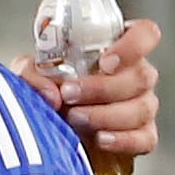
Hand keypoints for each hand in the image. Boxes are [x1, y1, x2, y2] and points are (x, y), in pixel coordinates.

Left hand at [14, 16, 162, 163]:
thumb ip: (31, 74)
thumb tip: (52, 93)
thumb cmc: (48, 93)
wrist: (50, 132)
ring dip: (106, 115)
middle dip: (103, 88)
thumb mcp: (30, 75)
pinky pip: (145, 139)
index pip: (145, 35)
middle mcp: (135, 76)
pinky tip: (100, 139)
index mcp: (117, 50)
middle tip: (70, 94)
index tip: (105, 61)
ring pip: (141, 108)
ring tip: (75, 119)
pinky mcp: (141, 137)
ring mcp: (142, 107)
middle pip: (141, 76)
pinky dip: (122, 140)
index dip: (133, 45)